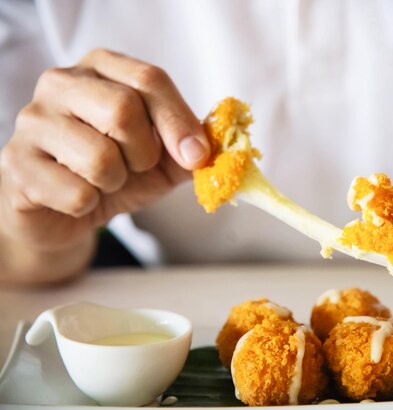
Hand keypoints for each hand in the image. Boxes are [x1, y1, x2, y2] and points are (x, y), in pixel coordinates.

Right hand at [0, 49, 209, 257]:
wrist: (66, 209)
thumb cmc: (117, 172)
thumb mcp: (163, 158)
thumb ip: (193, 147)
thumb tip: (224, 144)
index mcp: (102, 68)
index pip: (149, 79)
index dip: (180, 121)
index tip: (196, 155)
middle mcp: (61, 83)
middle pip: (123, 109)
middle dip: (144, 154)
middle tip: (135, 166)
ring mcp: (32, 121)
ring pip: (100, 157)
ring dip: (116, 183)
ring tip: (104, 181)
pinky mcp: (16, 163)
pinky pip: (77, 193)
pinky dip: (89, 205)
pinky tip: (77, 196)